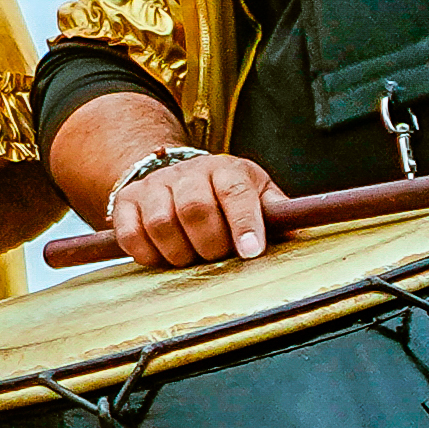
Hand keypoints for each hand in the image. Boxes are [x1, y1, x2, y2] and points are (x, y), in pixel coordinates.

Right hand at [103, 146, 282, 269]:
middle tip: (217, 255)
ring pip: (161, 224)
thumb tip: (301, 233)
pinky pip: (131, 234)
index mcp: (226, 170)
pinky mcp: (127, 201)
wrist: (178, 174)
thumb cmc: (226, 193)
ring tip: (191, 257)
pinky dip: (148, 254)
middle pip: (195, 209)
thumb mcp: (257, 194)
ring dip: (179, 253)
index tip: (250, 251)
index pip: (235, 193)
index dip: (244, 224)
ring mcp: (155, 185)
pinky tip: (162, 256)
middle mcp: (188, 172)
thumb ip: (276, 214)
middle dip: (209, 244)